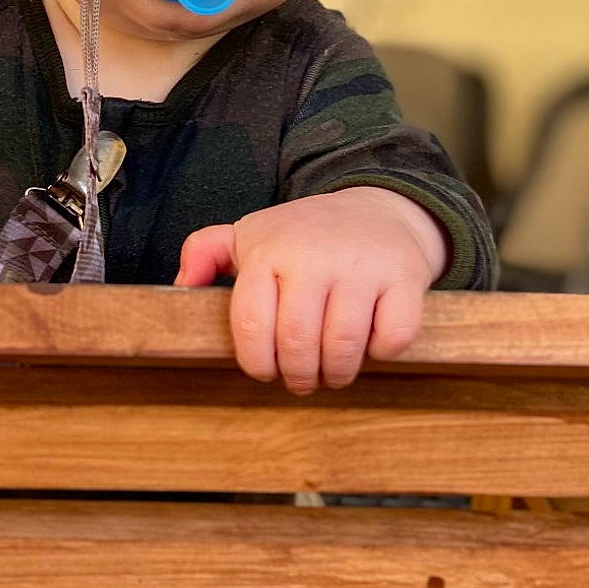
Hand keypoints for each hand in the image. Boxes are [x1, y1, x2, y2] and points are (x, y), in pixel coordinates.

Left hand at [175, 187, 447, 393]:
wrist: (379, 207)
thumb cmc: (305, 235)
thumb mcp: (251, 233)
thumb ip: (205, 252)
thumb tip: (182, 286)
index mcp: (268, 250)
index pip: (251, 325)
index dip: (257, 363)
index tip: (266, 371)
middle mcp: (313, 256)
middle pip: (297, 343)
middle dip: (297, 376)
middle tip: (302, 380)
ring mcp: (362, 266)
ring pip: (343, 346)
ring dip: (337, 374)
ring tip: (332, 373)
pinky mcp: (405, 277)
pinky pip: (393, 337)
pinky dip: (382, 353)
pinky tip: (372, 344)